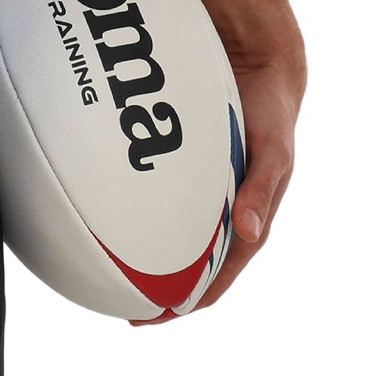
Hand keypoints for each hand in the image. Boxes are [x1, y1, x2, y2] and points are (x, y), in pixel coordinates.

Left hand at [131, 51, 303, 324]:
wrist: (259, 64)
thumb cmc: (272, 115)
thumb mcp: (274, 152)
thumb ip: (262, 187)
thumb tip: (248, 230)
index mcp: (247, 220)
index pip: (215, 276)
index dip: (186, 301)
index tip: (152, 316)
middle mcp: (221, 210)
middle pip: (187, 262)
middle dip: (157, 286)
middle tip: (118, 299)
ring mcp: (202, 187)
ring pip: (170, 229)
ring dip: (144, 249)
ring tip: (106, 262)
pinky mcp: (185, 161)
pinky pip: (160, 190)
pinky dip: (138, 203)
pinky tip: (109, 200)